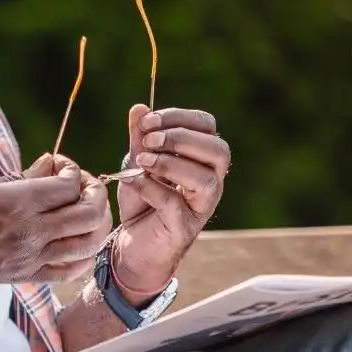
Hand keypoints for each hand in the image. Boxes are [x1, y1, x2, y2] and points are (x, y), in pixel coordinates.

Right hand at [0, 163, 108, 307]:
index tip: (59, 167)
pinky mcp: (25, 276)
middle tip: (82, 186)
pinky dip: (84, 255)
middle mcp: (30, 231)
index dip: (72, 172)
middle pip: (87, 213)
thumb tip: (48, 165)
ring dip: (96, 224)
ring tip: (85, 211)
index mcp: (16, 203)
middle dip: (94, 194)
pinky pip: (69, 271)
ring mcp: (30, 257)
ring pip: (87, 243)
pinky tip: (78, 242)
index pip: (68, 186)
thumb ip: (18, 177)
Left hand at [110, 107, 229, 301]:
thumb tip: (139, 108)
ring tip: (142, 162)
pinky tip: (133, 182)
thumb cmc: (143, 200)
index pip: (207, 126)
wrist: (133, 243)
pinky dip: (152, 189)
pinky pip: (175, 203)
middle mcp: (211, 180)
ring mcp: (202, 205)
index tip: (147, 121)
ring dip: (171, 164)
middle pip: (218, 151)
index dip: (179, 118)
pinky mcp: (184, 226)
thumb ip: (140, 138)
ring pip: (206, 180)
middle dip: (181, 139)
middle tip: (149, 141)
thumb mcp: (137, 162)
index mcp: (202, 158)